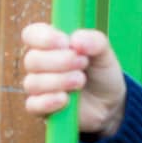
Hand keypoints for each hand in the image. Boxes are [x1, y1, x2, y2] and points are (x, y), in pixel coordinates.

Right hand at [21, 23, 126, 137]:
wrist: (110, 103)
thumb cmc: (101, 73)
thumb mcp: (105, 53)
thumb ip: (95, 41)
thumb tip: (76, 40)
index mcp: (50, 44)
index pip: (31, 34)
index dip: (44, 38)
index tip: (66, 43)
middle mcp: (39, 64)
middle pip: (32, 60)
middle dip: (59, 61)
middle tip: (83, 63)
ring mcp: (38, 87)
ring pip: (32, 83)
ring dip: (59, 81)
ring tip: (81, 80)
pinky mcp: (41, 108)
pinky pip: (33, 105)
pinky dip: (48, 101)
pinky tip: (65, 99)